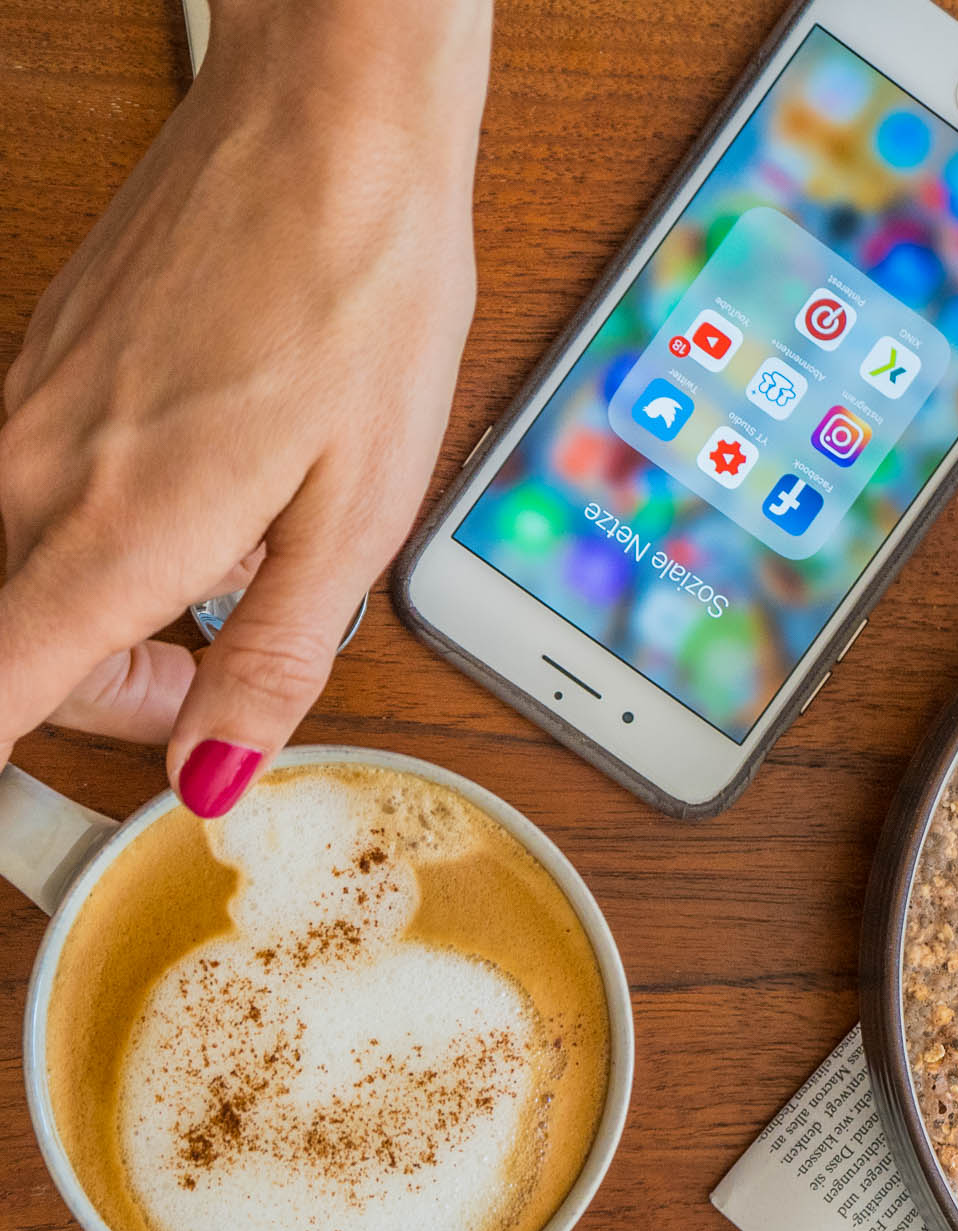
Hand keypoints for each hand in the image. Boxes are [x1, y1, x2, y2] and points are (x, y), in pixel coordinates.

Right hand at [0, 0, 489, 814]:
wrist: (329, 131)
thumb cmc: (360, 306)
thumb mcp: (355, 521)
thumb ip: (271, 664)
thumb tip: (210, 779)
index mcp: (112, 534)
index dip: (9, 770)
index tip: (39, 810)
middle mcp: (33, 474)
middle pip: (18, 653)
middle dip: (111, 697)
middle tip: (225, 674)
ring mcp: (26, 413)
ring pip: (25, 574)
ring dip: (113, 613)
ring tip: (237, 563)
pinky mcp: (44, 368)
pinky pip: (41, 494)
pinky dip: (108, 532)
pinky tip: (206, 486)